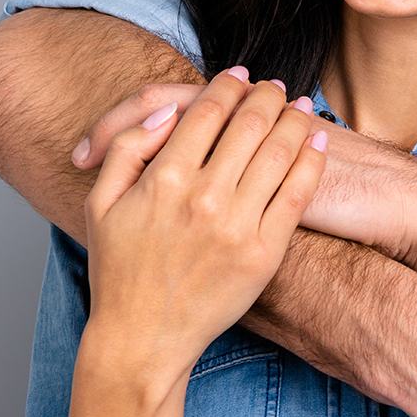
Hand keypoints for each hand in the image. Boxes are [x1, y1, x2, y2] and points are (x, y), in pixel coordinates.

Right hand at [75, 81, 416, 256]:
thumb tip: (169, 112)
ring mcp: (238, 225)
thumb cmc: (118, 271)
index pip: (207, 111)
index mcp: (162, 178)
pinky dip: (311, 160)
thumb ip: (127, 148)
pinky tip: (316, 141)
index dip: (228, 85)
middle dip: (267, 95)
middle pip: (250, 123)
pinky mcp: (264, 253)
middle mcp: (204, 197)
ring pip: (279, 152)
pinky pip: (297, 194)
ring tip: (300, 104)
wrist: (142, 340)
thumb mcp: (100, 203)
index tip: (240, 75)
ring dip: (295, 119)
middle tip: (275, 86)